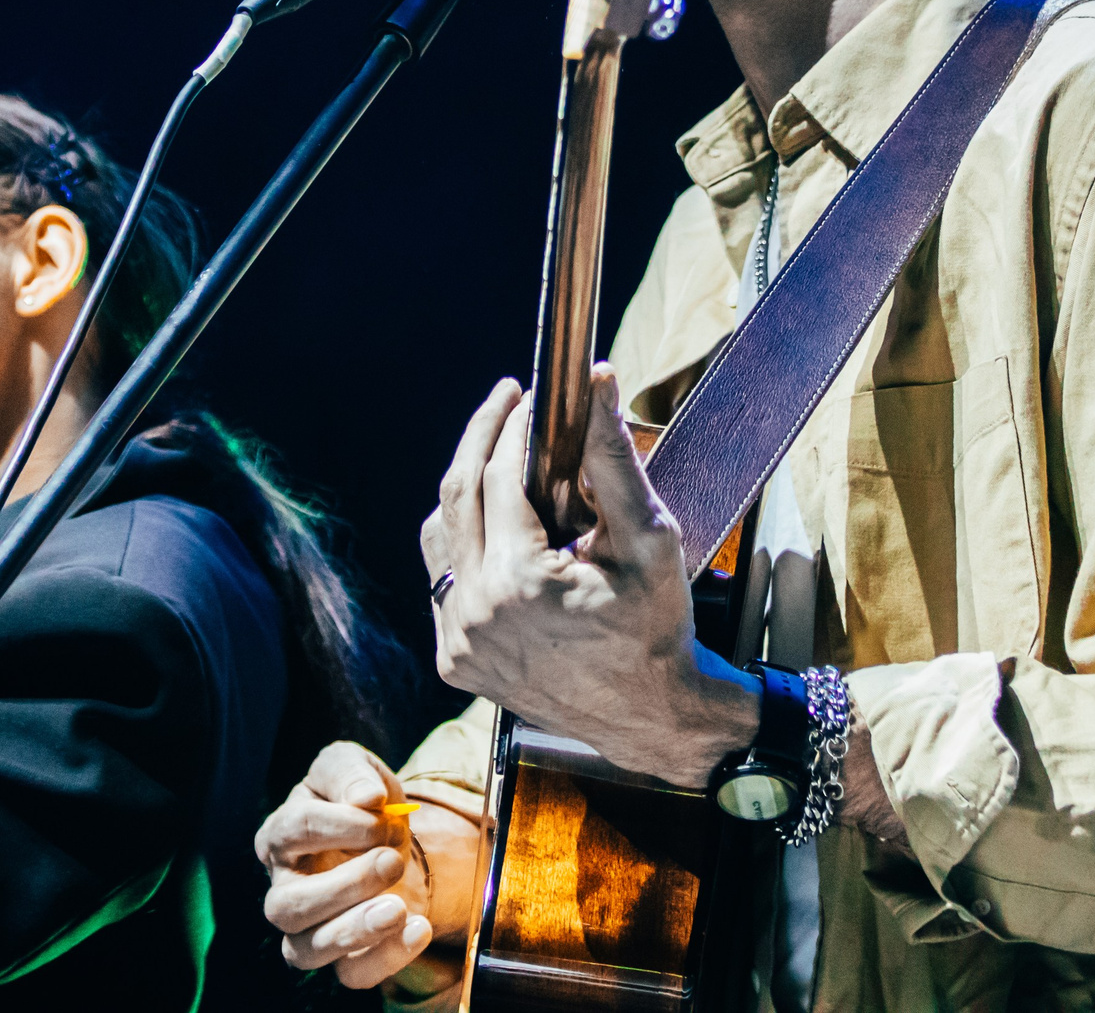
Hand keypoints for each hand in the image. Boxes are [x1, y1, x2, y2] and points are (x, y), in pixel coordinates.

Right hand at [255, 741, 479, 995]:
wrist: (391, 839)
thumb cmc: (360, 802)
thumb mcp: (353, 768)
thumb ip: (350, 773)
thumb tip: (367, 797)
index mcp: (279, 836)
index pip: (293, 831)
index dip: (340, 824)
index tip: (383, 815)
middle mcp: (284, 889)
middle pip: (289, 903)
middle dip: (344, 885)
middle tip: (392, 860)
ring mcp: (308, 930)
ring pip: (306, 949)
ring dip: (354, 930)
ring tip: (397, 908)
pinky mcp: (343, 957)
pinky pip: (352, 973)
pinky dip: (386, 957)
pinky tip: (417, 928)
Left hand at [421, 370, 758, 788]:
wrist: (650, 715)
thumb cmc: (656, 626)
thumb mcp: (649, 536)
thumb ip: (614, 455)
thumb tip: (594, 380)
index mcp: (519, 582)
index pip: (500, 474)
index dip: (513, 426)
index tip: (532, 396)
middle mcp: (475, 613)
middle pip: (457, 494)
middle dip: (481, 436)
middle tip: (505, 398)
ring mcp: (458, 641)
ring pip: (438, 535)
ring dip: (464, 488)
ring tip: (500, 456)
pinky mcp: (453, 659)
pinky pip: (441, 579)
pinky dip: (463, 543)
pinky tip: (495, 523)